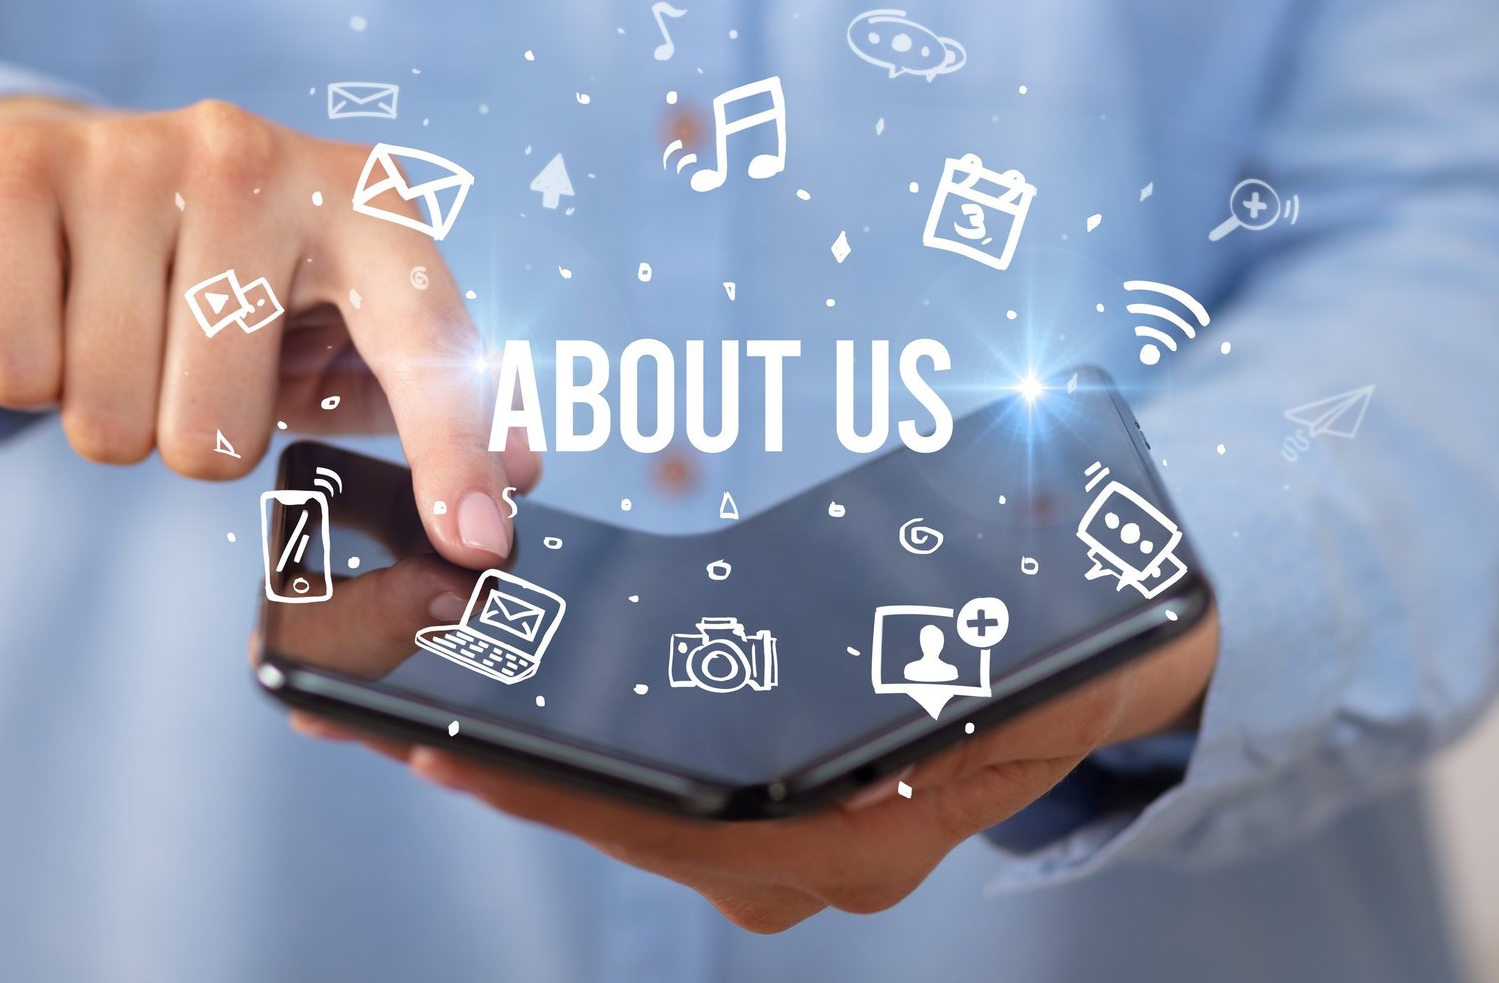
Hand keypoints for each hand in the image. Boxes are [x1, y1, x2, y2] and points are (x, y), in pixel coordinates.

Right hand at [0, 95, 536, 565]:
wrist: (66, 175)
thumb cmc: (237, 277)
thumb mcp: (343, 325)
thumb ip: (436, 398)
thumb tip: (516, 480)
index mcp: (366, 204)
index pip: (423, 345)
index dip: (453, 450)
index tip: (476, 541)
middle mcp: (257, 162)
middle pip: (215, 439)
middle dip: (194, 436)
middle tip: (190, 360)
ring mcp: (135, 155)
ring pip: (108, 416)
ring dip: (107, 409)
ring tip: (121, 328)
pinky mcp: (17, 170)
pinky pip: (16, 375)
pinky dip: (27, 375)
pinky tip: (54, 306)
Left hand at [298, 612, 1217, 930]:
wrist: (1115, 661)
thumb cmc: (1066, 634)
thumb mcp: (1024, 642)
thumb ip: (957, 663)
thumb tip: (871, 687)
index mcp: (867, 830)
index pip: (684, 827)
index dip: (563, 793)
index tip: (454, 751)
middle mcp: (817, 863)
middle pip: (635, 828)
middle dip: (510, 777)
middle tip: (382, 722)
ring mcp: (793, 851)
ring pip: (638, 821)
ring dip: (529, 771)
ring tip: (411, 713)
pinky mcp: (776, 816)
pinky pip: (660, 801)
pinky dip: (582, 765)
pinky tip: (509, 720)